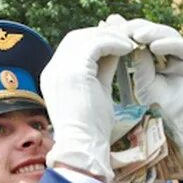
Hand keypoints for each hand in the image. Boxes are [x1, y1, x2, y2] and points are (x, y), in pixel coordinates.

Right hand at [41, 26, 134, 182]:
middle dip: (102, 34)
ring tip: (129, 43)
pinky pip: (95, 44)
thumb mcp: (99, 93)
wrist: (84, 148)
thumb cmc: (92, 130)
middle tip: (125, 38)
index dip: (95, 41)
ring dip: (110, 37)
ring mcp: (60, 68)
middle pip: (77, 38)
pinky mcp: (74, 70)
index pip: (73, 48)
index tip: (116, 44)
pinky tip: (128, 48)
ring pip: (85, 37)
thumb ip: (103, 70)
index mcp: (54, 76)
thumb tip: (115, 52)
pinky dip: (113, 42)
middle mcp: (53, 69)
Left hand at [121, 18, 182, 182]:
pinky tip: (154, 47)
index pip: (137, 40)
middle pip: (151, 34)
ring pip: (167, 35)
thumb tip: (120, 38)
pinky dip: (168, 44)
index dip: (122, 32)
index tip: (105, 26)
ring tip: (136, 35)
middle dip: (134, 28)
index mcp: (154, 62)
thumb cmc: (163, 112)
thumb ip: (135, 63)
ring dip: (150, 33)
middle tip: (119, 26)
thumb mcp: (143, 84)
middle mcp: (169, 56)